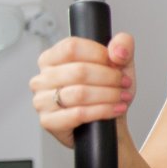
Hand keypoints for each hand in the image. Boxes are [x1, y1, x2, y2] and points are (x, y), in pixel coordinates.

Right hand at [30, 32, 134, 148]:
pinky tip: (115, 109)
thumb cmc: (108, 90)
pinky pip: (78, 114)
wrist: (109, 122)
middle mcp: (42, 78)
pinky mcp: (48, 122)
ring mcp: (42, 101)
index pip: (72, 47)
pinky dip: (103, 110)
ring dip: (109, 95)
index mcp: (52, 58)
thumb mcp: (120, 63)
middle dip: (109, 77)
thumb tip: (117, 52)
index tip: (117, 63)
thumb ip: (123, 45)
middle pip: (78, 71)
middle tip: (124, 83)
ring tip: (123, 97)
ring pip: (79, 93)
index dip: (99, 55)